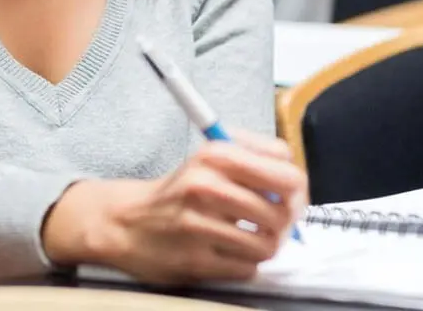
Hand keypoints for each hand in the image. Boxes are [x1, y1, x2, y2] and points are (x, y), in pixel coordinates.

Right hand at [43, 129, 307, 283]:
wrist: (125, 222)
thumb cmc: (178, 192)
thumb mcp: (209, 159)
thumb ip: (253, 160)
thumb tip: (297, 186)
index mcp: (215, 154)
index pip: (284, 166)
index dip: (296, 185)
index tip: (289, 196)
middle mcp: (207, 185)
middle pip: (283, 208)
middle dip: (286, 220)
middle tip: (274, 223)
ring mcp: (200, 225)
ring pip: (269, 244)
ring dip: (265, 245)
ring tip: (249, 239)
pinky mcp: (195, 260)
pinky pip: (248, 269)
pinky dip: (245, 264)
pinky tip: (228, 253)